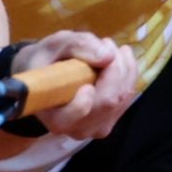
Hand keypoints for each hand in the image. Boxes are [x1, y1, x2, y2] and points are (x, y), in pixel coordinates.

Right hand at [12, 31, 138, 139]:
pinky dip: (128, 73)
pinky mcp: (110, 121)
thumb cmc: (45, 62)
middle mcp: (77, 129)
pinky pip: (128, 96)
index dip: (86, 99)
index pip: (78, 114)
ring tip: (107, 46)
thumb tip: (108, 56)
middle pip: (109, 101)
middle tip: (105, 41)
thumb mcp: (53, 45)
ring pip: (123, 98)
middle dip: (115, 66)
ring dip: (123, 66)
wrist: (43, 79)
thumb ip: (78, 46)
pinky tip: (117, 59)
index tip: (87, 78)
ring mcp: (96, 128)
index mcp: (55, 117)